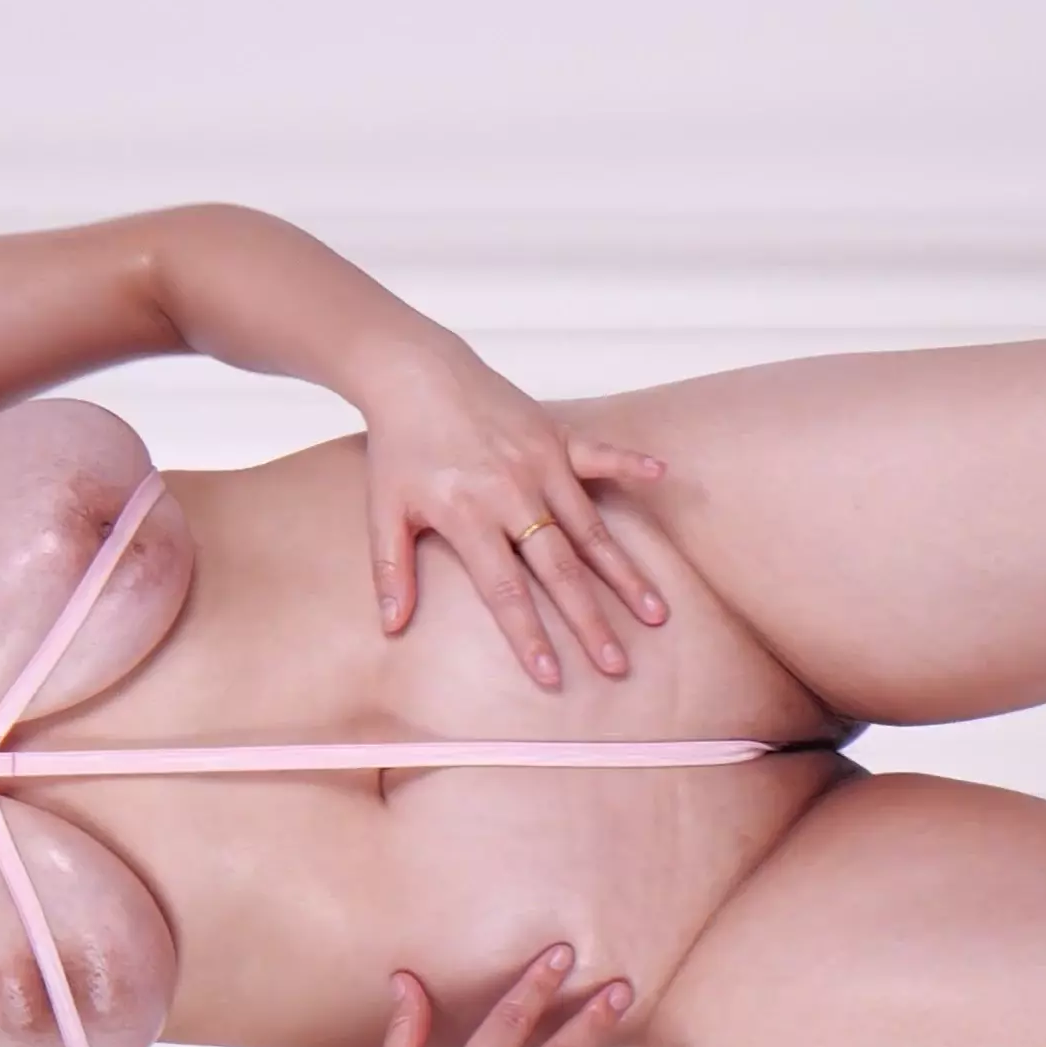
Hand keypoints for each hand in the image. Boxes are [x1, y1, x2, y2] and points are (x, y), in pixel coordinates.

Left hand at [358, 344, 671, 686]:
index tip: (550, 676)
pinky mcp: (555, 436)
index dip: (528, 635)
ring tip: (655, 612)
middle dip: (589, 621)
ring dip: (624, 572)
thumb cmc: (399, 445)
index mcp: (469, 514)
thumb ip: (391, 569)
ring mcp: (540, 463)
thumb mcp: (384, 509)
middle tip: (617, 664)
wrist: (414, 371)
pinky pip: (600, 453)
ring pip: (591, 528)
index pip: (504, 590)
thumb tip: (392, 626)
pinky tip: (662, 476)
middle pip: (559, 569)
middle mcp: (512, 492)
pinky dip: (630, 463)